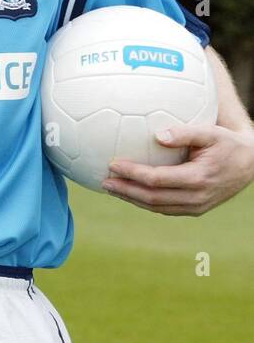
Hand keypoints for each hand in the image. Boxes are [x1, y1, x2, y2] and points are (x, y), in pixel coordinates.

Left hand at [102, 126, 253, 215]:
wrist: (250, 164)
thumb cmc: (227, 144)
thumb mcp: (211, 133)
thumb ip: (185, 133)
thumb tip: (158, 136)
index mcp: (198, 178)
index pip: (157, 179)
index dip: (133, 174)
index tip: (113, 165)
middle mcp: (197, 197)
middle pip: (152, 198)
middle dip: (125, 190)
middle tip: (104, 181)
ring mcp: (197, 207)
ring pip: (157, 208)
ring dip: (132, 199)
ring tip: (111, 188)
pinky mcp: (195, 210)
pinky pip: (165, 209)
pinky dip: (145, 203)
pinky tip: (130, 193)